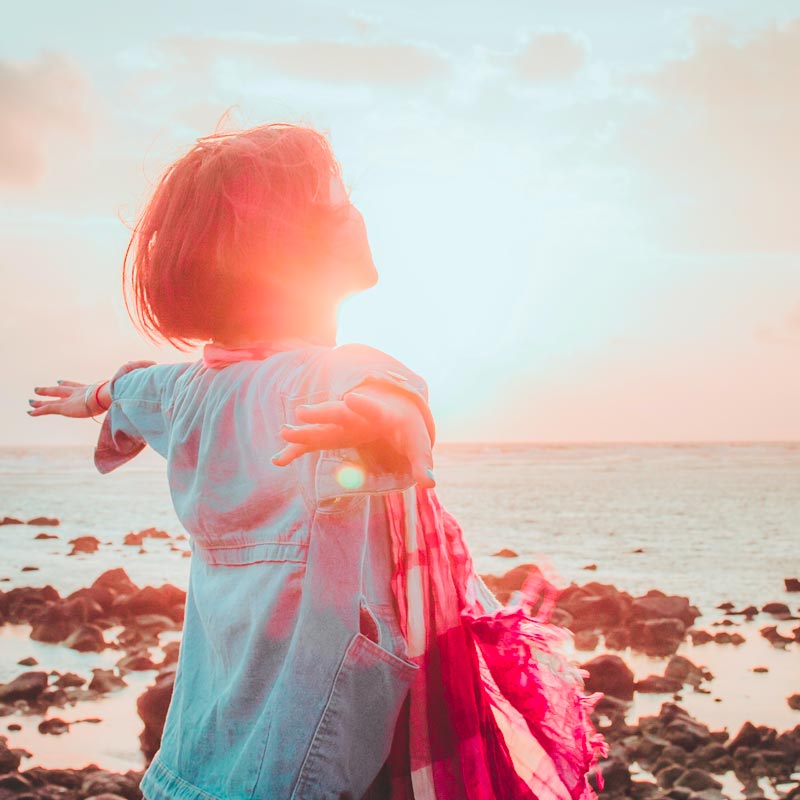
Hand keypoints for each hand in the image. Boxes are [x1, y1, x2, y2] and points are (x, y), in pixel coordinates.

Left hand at [28, 360, 155, 418]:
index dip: (69, 383)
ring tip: (30, 401)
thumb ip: (141, 374)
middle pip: (64, 389)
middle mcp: (81, 392)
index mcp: (93, 388)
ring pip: (54, 398)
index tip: (60, 381)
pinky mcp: (67, 407)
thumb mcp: (135, 383)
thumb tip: (155, 366)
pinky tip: (29, 412)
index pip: (79, 385)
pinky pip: (50, 409)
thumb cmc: (127, 389)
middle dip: (53, 389)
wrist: (116, 393)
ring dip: (42, 399)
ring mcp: (73, 399)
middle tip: (43, 388)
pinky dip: (40, 410)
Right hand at [273, 389, 435, 488]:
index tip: (351, 399)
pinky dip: (297, 449)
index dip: (364, 405)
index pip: (373, 409)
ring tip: (284, 432)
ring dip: (303, 430)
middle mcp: (358, 416)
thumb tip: (429, 484)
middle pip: (338, 413)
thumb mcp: (418, 444)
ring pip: (321, 426)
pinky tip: (279, 459)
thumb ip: (422, 463)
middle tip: (301, 412)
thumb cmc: (407, 428)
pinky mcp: (334, 435)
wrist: (394, 409)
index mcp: (381, 415)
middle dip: (321, 413)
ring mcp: (342, 424)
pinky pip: (313, 443)